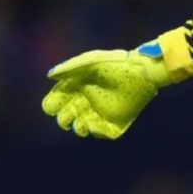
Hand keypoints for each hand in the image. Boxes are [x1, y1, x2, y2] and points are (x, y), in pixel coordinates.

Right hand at [41, 42, 170, 138]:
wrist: (142, 71)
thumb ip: (70, 67)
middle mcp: (87, 101)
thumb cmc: (115, 63)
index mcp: (78, 87)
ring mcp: (101, 112)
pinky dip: (96, 132)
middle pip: (66, 116)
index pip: (58, 100)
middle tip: (69, 115)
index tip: (54, 104)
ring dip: (78, 128)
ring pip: (82, 127)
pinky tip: (93, 125)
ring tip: (81, 123)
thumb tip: (50, 75)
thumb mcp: (91, 61)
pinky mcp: (116, 120)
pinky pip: (103, 133)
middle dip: (63, 119)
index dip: (52, 104)